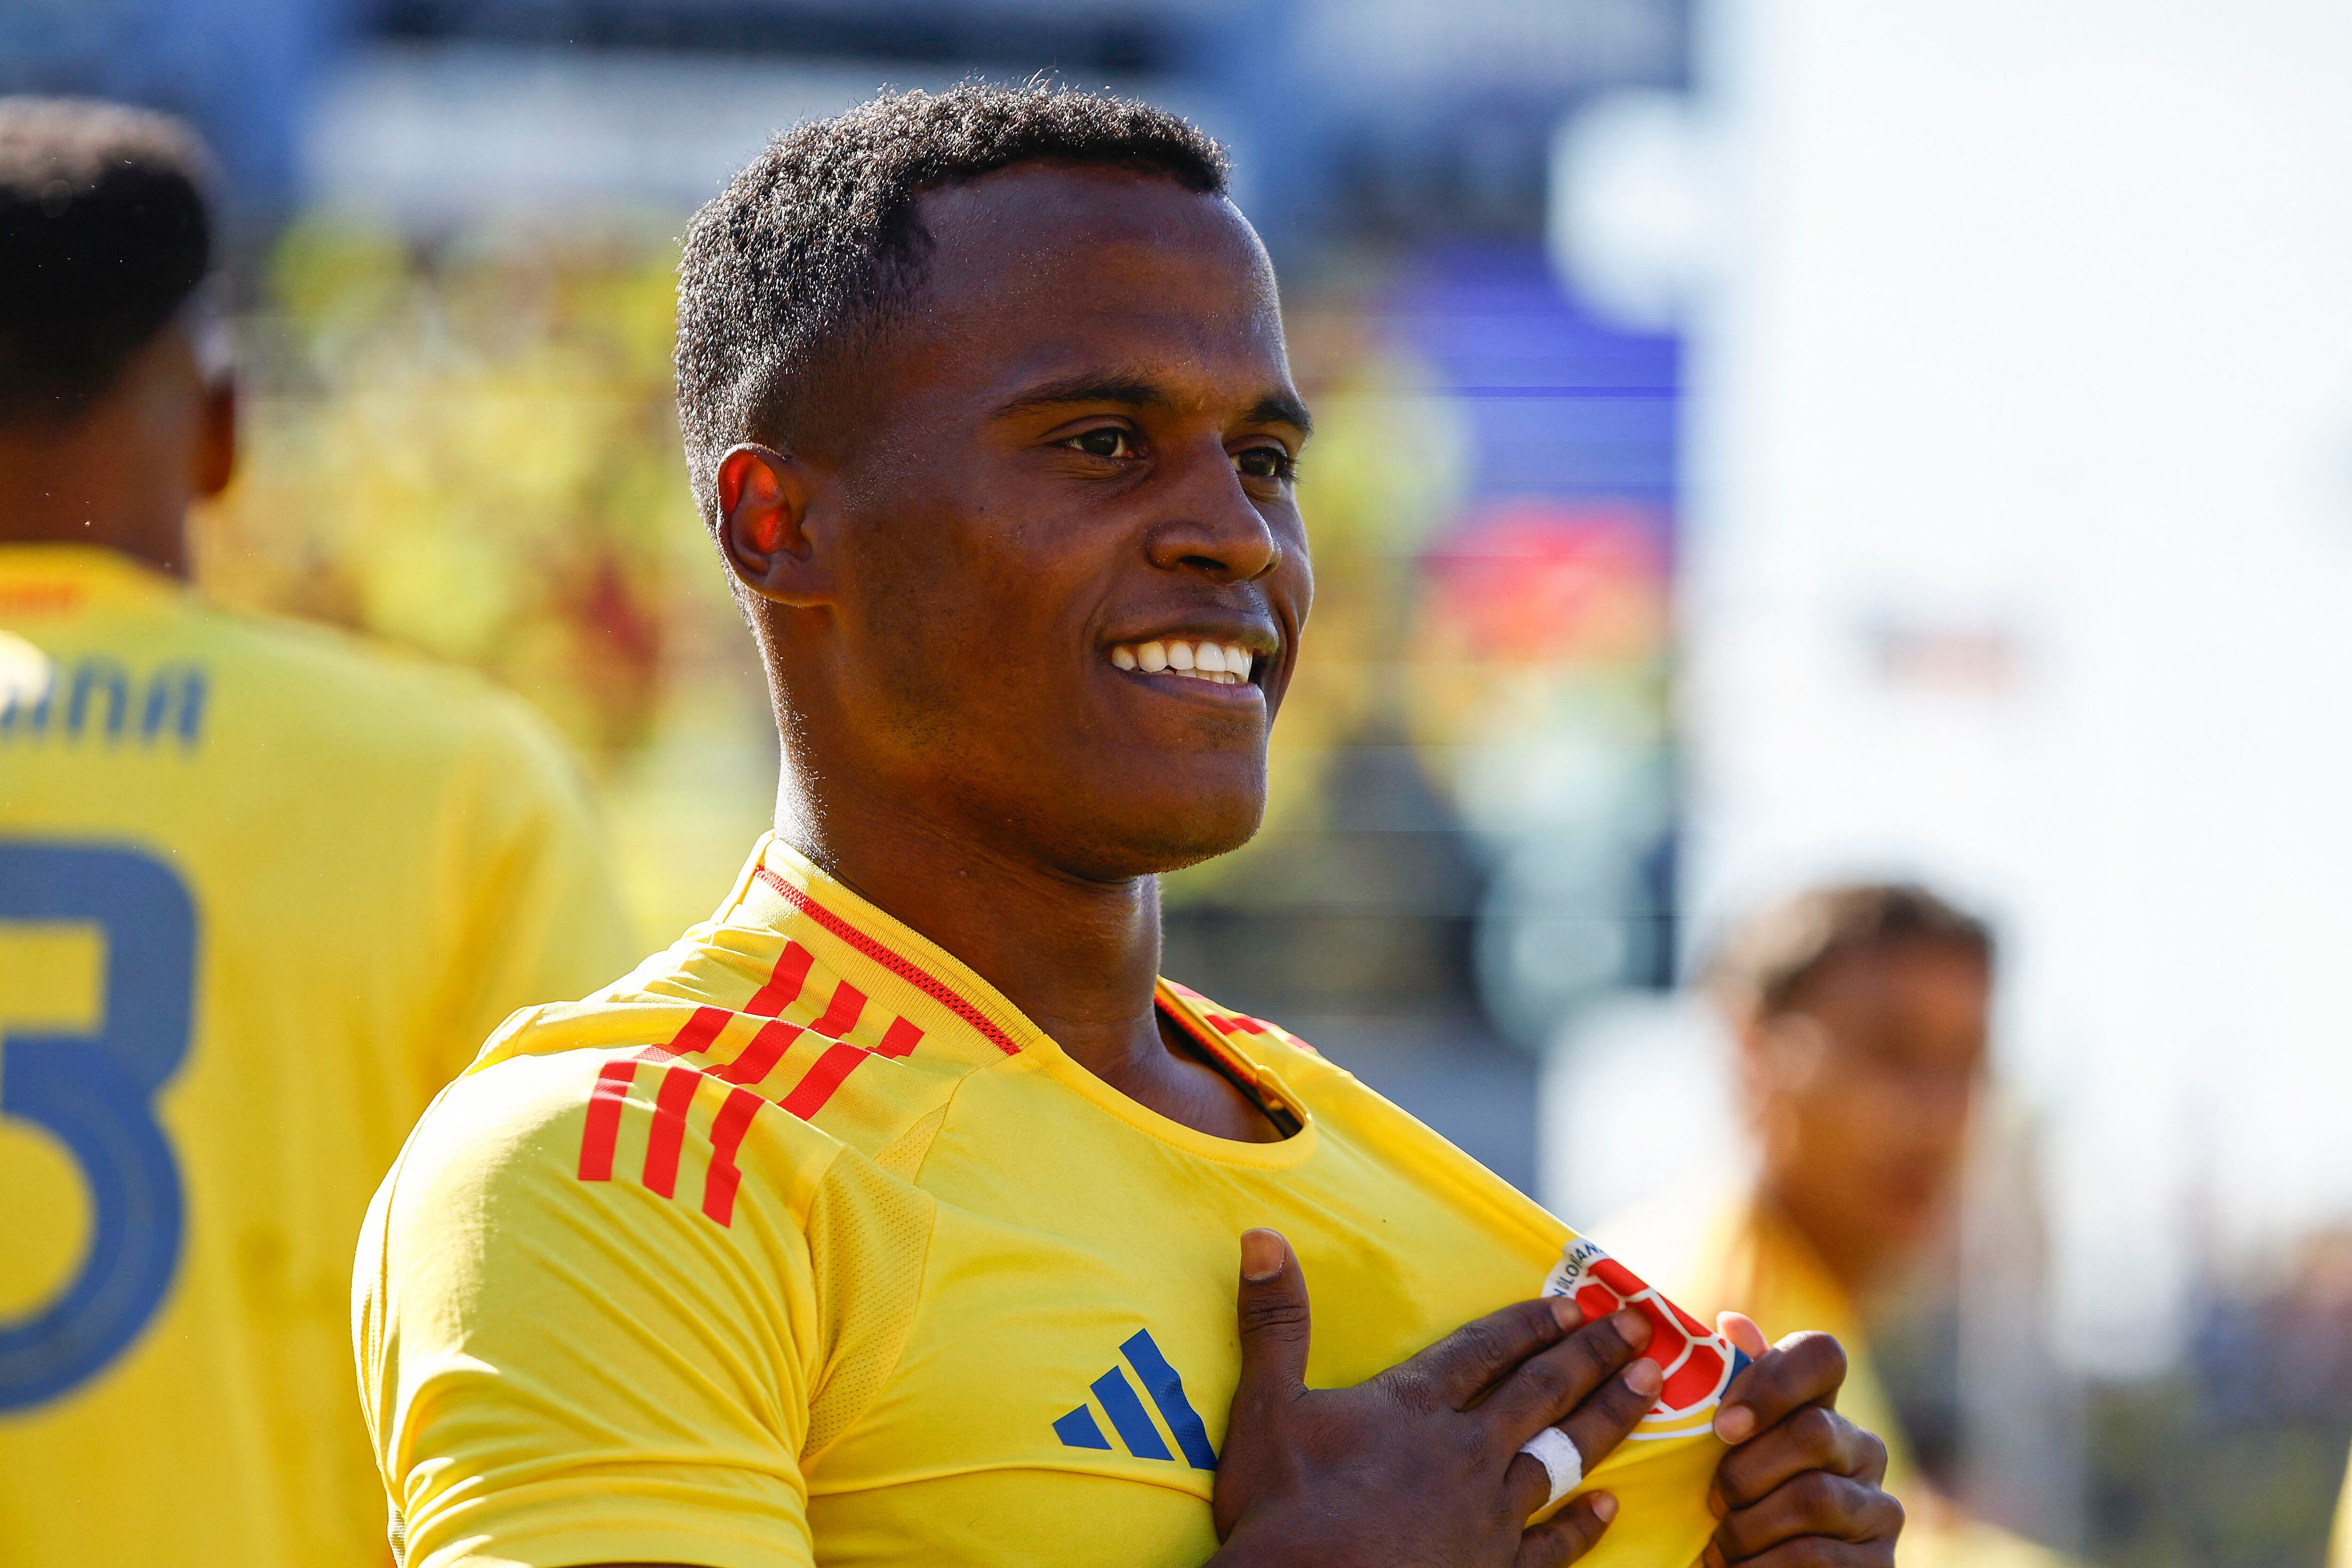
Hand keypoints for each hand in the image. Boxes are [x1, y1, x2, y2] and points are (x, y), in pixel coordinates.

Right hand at [1207, 1229, 1662, 1567]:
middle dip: (1594, 1355)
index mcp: (1414, 1408)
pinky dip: (1583, 1527)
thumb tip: (1260, 1236)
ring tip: (1650, 1389)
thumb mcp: (1265, 1406)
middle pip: (1541, 1392)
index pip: (1485, 1351)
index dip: (1531, 1323)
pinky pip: (1552, 1547)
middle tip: (1642, 1329)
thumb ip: (1274, 1321)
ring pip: (1562, 1457)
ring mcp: (1486, 1518)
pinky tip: (1611, 1509)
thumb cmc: (1279, 1510)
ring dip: (1608, 1418)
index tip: (1576, 1300)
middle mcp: (1464, 1453)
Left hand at [1702, 1322, 1902, 1566]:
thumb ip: (1730, 1392)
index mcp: (1821, 1409)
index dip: (1773, 1380)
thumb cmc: (1732, 1511)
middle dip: (1745, 1472)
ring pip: (1813, 1497)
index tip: (1723, 1426)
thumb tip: (1731, 1323)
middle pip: (1811, 1431)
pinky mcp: (1880, 1564)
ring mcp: (1879, 1508)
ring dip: (1748, 1528)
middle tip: (1712, 1503)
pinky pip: (1817, 1556)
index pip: (1822, 1355)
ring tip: (1720, 1547)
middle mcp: (1862, 1450)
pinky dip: (1762, 1567)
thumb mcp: (1722, 1454)